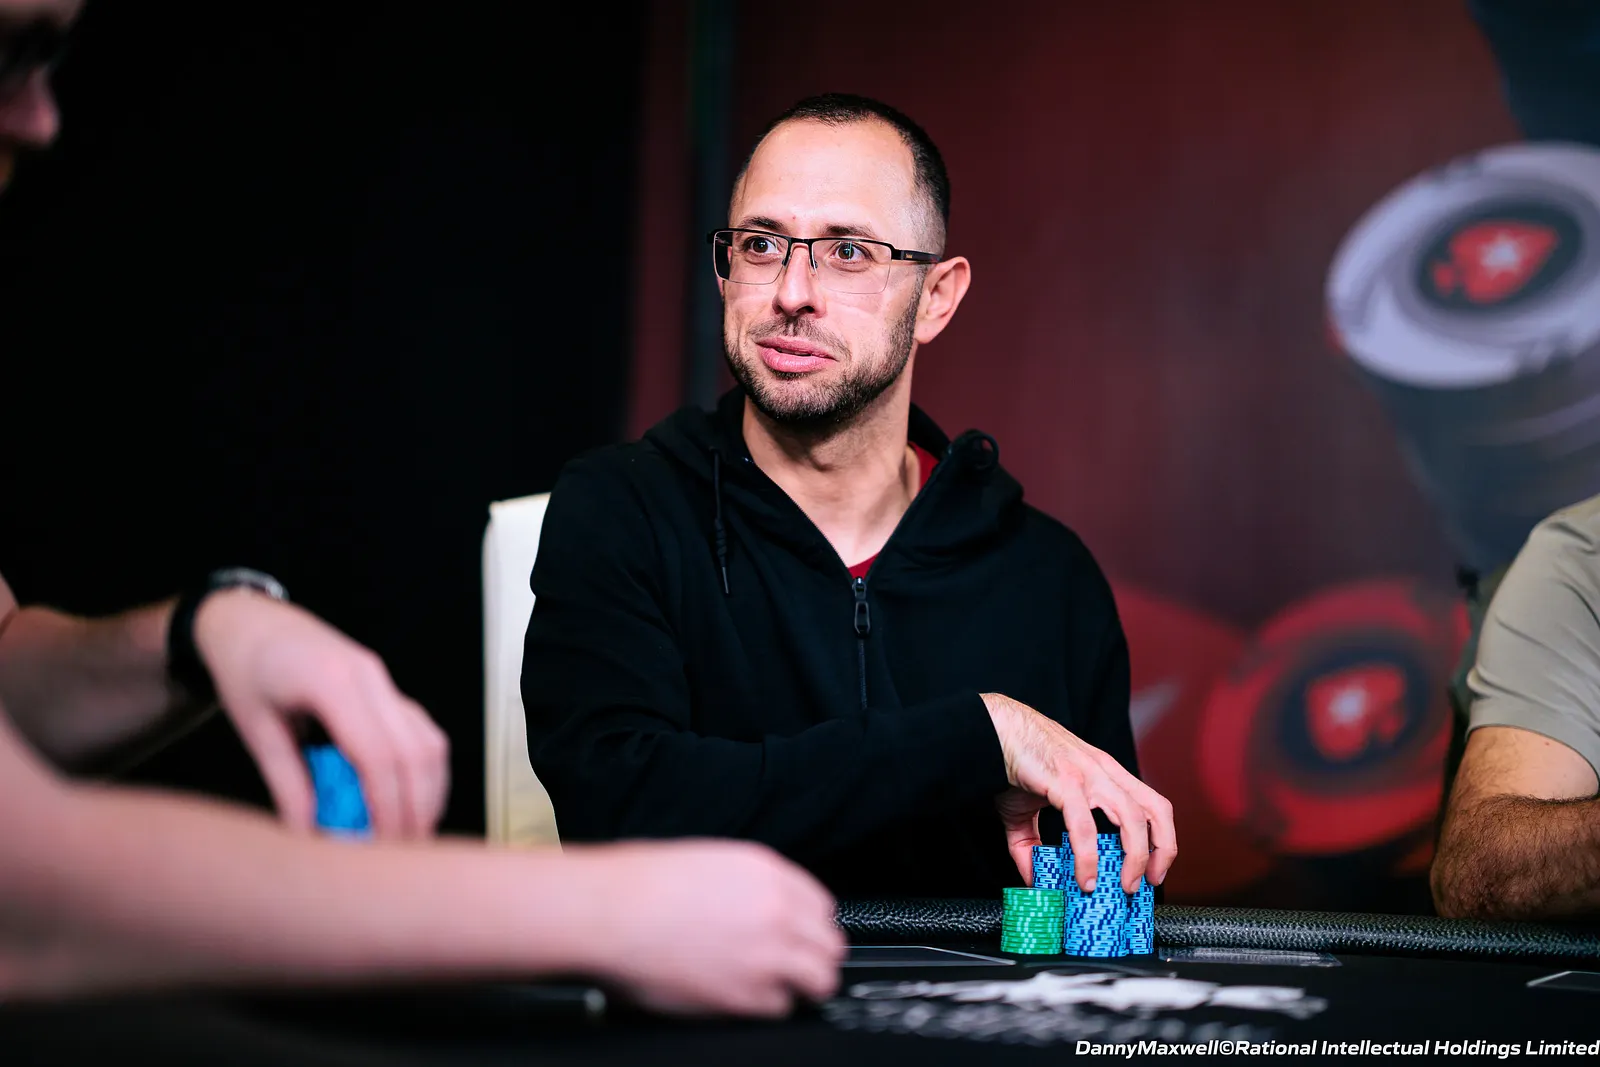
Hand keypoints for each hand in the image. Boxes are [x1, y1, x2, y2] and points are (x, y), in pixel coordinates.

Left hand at [193, 590, 448, 839]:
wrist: (251, 621)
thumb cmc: (245, 671)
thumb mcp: (255, 729)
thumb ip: (287, 783)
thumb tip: (310, 838)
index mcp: (330, 681)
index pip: (376, 753)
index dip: (386, 805)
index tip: (381, 847)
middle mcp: (369, 676)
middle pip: (415, 751)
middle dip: (416, 808)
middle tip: (403, 854)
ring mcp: (384, 679)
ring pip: (430, 742)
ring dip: (428, 792)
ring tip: (411, 835)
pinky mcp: (389, 688)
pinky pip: (422, 733)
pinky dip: (423, 772)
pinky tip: (409, 802)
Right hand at [580, 840, 844, 1016]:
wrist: (609, 911)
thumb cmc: (640, 883)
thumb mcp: (709, 861)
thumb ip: (749, 884)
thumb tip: (762, 906)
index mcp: (767, 872)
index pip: (822, 906)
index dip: (809, 926)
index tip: (800, 936)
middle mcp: (777, 911)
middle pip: (830, 944)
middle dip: (813, 956)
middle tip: (793, 965)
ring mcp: (767, 954)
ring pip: (820, 979)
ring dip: (802, 985)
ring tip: (778, 987)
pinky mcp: (746, 993)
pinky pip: (782, 1008)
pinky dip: (767, 1006)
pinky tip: (742, 996)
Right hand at [983, 693, 1175, 893]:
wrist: (992, 729)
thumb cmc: (1013, 762)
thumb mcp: (1026, 810)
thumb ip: (1031, 846)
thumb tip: (1032, 878)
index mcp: (1104, 775)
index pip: (1150, 805)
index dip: (1160, 839)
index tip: (1152, 871)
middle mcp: (1104, 772)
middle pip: (1156, 809)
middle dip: (1163, 850)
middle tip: (1151, 882)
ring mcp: (1087, 775)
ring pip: (1133, 816)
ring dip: (1136, 856)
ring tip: (1126, 885)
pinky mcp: (1064, 781)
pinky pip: (1085, 825)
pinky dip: (1088, 856)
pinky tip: (1085, 877)